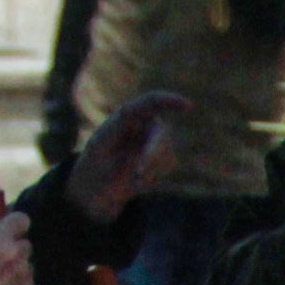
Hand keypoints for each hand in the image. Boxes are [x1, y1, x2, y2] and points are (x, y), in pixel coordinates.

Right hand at [0, 207, 35, 284]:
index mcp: (0, 239)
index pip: (22, 219)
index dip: (13, 223)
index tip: (3, 230)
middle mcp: (17, 256)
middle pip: (25, 243)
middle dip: (14, 246)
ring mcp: (25, 276)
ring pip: (28, 263)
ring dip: (17, 266)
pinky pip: (30, 282)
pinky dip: (20, 284)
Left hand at [77, 91, 190, 220]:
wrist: (100, 183)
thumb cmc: (96, 158)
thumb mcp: (100, 144)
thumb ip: (121, 130)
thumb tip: (144, 130)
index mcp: (129, 114)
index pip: (152, 101)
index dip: (171, 101)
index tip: (189, 106)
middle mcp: (147, 123)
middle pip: (161, 133)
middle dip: (151, 154)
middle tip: (137, 172)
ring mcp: (158, 139)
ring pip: (166, 151)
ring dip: (150, 168)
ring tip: (132, 176)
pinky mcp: (165, 156)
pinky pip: (167, 165)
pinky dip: (152, 175)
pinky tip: (137, 179)